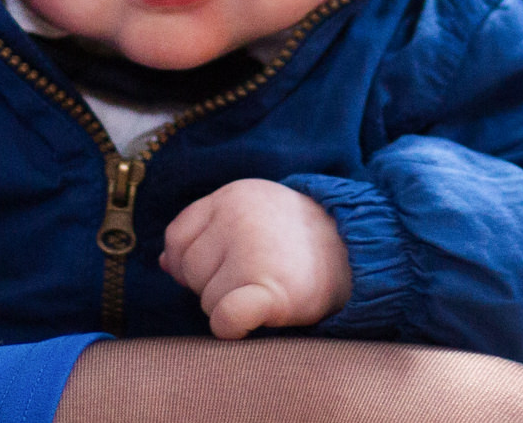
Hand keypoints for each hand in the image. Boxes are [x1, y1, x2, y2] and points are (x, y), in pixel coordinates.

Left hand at [159, 178, 351, 338]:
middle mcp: (237, 218)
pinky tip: (246, 323)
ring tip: (264, 292)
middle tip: (251, 280)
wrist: (358, 251)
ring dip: (227, 306)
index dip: (189, 261)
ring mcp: (253, 251)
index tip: (218, 271)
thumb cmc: (297, 239)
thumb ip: (206, 232)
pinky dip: (230, 326)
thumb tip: (164, 262)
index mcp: (231, 196)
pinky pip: (227, 316)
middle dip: (212, 284)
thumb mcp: (251, 215)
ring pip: (206, 299)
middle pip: (190, 270)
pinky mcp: (272, 289)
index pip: (177, 237)